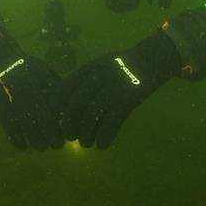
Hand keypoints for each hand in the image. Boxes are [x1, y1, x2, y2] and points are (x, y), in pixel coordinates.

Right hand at [0, 56, 64, 150]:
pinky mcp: (0, 108)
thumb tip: (69, 107)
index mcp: (35, 87)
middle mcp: (21, 97)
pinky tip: (22, 147)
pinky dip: (15, 139)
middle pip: (36, 125)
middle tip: (57, 144)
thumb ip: (57, 88)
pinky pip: (6, 127)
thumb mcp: (47, 73)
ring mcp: (9, 103)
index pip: (47, 114)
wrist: (1, 59)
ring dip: (33, 141)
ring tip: (42, 146)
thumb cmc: (30, 66)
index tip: (66, 136)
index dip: (56, 128)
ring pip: (22, 129)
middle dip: (47, 138)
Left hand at [62, 32, 180, 147]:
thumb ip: (82, 78)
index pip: (63, 89)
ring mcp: (113, 91)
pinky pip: (111, 124)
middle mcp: (98, 79)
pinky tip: (102, 145)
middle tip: (69, 136)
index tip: (54, 119)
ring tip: (85, 143)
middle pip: (75, 107)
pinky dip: (104, 138)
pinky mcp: (127, 102)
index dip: (55, 107)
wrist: (151, 60)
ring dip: (85, 135)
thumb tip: (62, 99)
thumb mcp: (100, 63)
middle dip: (68, 126)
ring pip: (90, 118)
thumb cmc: (122, 63)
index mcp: (89, 69)